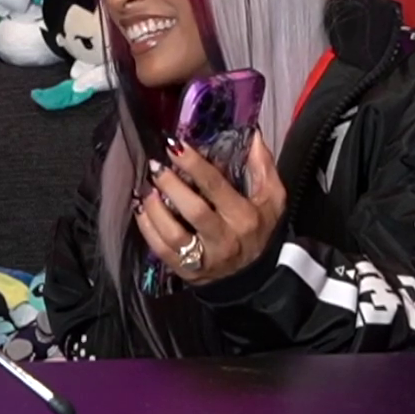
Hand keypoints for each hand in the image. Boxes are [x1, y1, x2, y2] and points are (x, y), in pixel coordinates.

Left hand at [134, 131, 284, 285]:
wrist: (255, 278)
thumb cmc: (259, 231)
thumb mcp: (272, 200)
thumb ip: (263, 168)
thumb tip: (253, 136)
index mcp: (244, 216)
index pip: (216, 186)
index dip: (194, 164)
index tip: (175, 145)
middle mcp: (224, 238)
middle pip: (193, 210)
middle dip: (171, 185)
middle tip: (156, 165)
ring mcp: (205, 258)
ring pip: (173, 234)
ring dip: (154, 208)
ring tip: (146, 188)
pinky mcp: (187, 271)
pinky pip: (161, 250)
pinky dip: (147, 228)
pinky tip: (141, 210)